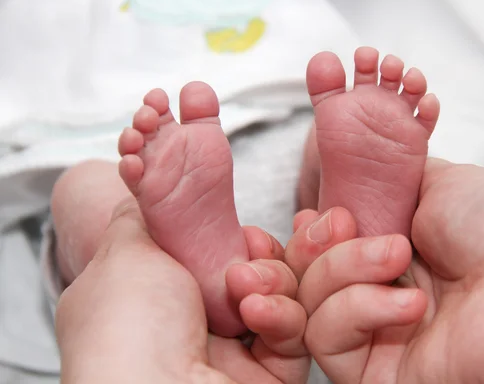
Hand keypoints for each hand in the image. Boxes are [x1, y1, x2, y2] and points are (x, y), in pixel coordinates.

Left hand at [56, 198, 308, 383]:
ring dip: (270, 282)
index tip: (240, 228)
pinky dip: (281, 316)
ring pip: (281, 298)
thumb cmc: (127, 329)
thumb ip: (142, 216)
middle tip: (250, 251)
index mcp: (158, 298)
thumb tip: (144, 184)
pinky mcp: (268, 376)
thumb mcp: (124, 252)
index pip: (211, 254)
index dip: (232, 237)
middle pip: (253, 272)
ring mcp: (231, 353)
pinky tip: (257, 313)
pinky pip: (294, 333)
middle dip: (260, 256)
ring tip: (244, 286)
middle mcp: (194, 326)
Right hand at [287, 158, 483, 383]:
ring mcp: (381, 334)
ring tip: (394, 256)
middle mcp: (384, 293)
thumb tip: (348, 176)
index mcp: (397, 250)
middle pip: (309, 275)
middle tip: (342, 222)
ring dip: (341, 268)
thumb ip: (385, 182)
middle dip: (313, 244)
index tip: (315, 211)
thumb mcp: (441, 182)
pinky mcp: (379, 374)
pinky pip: (328, 340)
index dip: (312, 231)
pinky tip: (409, 304)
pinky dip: (358, 310)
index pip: (328, 246)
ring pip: (310, 305)